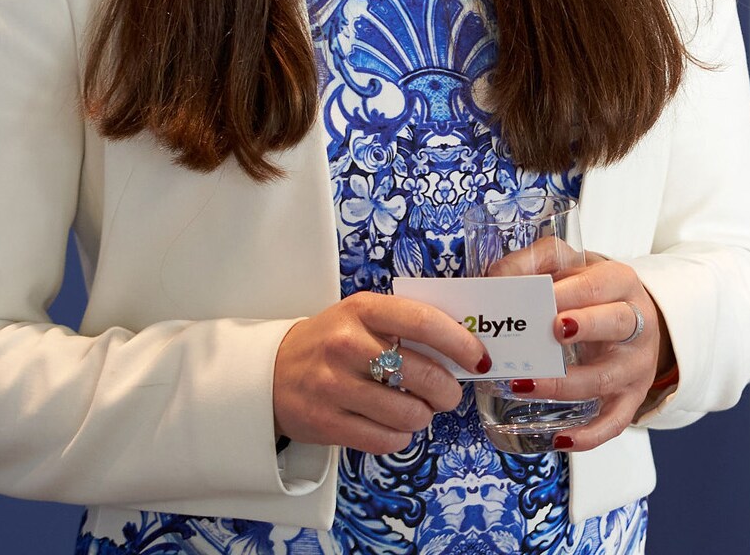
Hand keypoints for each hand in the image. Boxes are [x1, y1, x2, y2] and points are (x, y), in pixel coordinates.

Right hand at [273, 291, 489, 454]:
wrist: (270, 372)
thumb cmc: (332, 340)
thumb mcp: (363, 317)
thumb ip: (406, 324)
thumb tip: (464, 346)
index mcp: (363, 309)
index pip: (424, 322)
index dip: (460, 343)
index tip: (479, 359)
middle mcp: (347, 345)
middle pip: (422, 374)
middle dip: (447, 390)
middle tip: (448, 394)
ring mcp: (333, 386)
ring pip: (407, 413)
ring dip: (424, 416)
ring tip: (419, 410)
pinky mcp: (324, 423)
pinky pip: (384, 440)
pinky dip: (400, 437)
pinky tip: (396, 427)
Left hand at [498, 254, 673, 451]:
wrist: (635, 321)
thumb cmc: (595, 295)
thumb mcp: (574, 267)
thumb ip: (537, 261)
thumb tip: (498, 275)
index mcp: (621, 284)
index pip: (598, 285)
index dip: (570, 293)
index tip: (540, 299)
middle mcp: (637, 324)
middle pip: (617, 323)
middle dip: (586, 326)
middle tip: (552, 330)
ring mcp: (635, 366)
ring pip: (606, 378)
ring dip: (564, 384)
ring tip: (521, 385)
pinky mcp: (631, 398)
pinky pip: (615, 422)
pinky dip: (590, 435)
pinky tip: (559, 439)